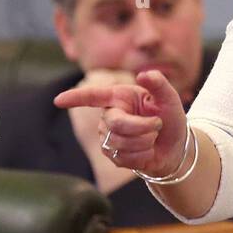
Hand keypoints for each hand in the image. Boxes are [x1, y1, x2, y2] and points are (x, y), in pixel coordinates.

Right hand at [54, 68, 188, 179]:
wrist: (175, 146)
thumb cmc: (170, 118)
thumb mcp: (169, 99)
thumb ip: (159, 84)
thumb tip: (144, 74)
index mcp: (119, 97)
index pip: (93, 96)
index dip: (76, 98)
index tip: (58, 100)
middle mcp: (109, 116)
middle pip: (116, 124)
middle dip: (142, 127)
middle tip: (158, 125)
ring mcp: (108, 137)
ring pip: (121, 143)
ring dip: (145, 142)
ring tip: (152, 138)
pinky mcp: (112, 155)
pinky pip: (124, 158)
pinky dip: (143, 155)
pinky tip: (147, 151)